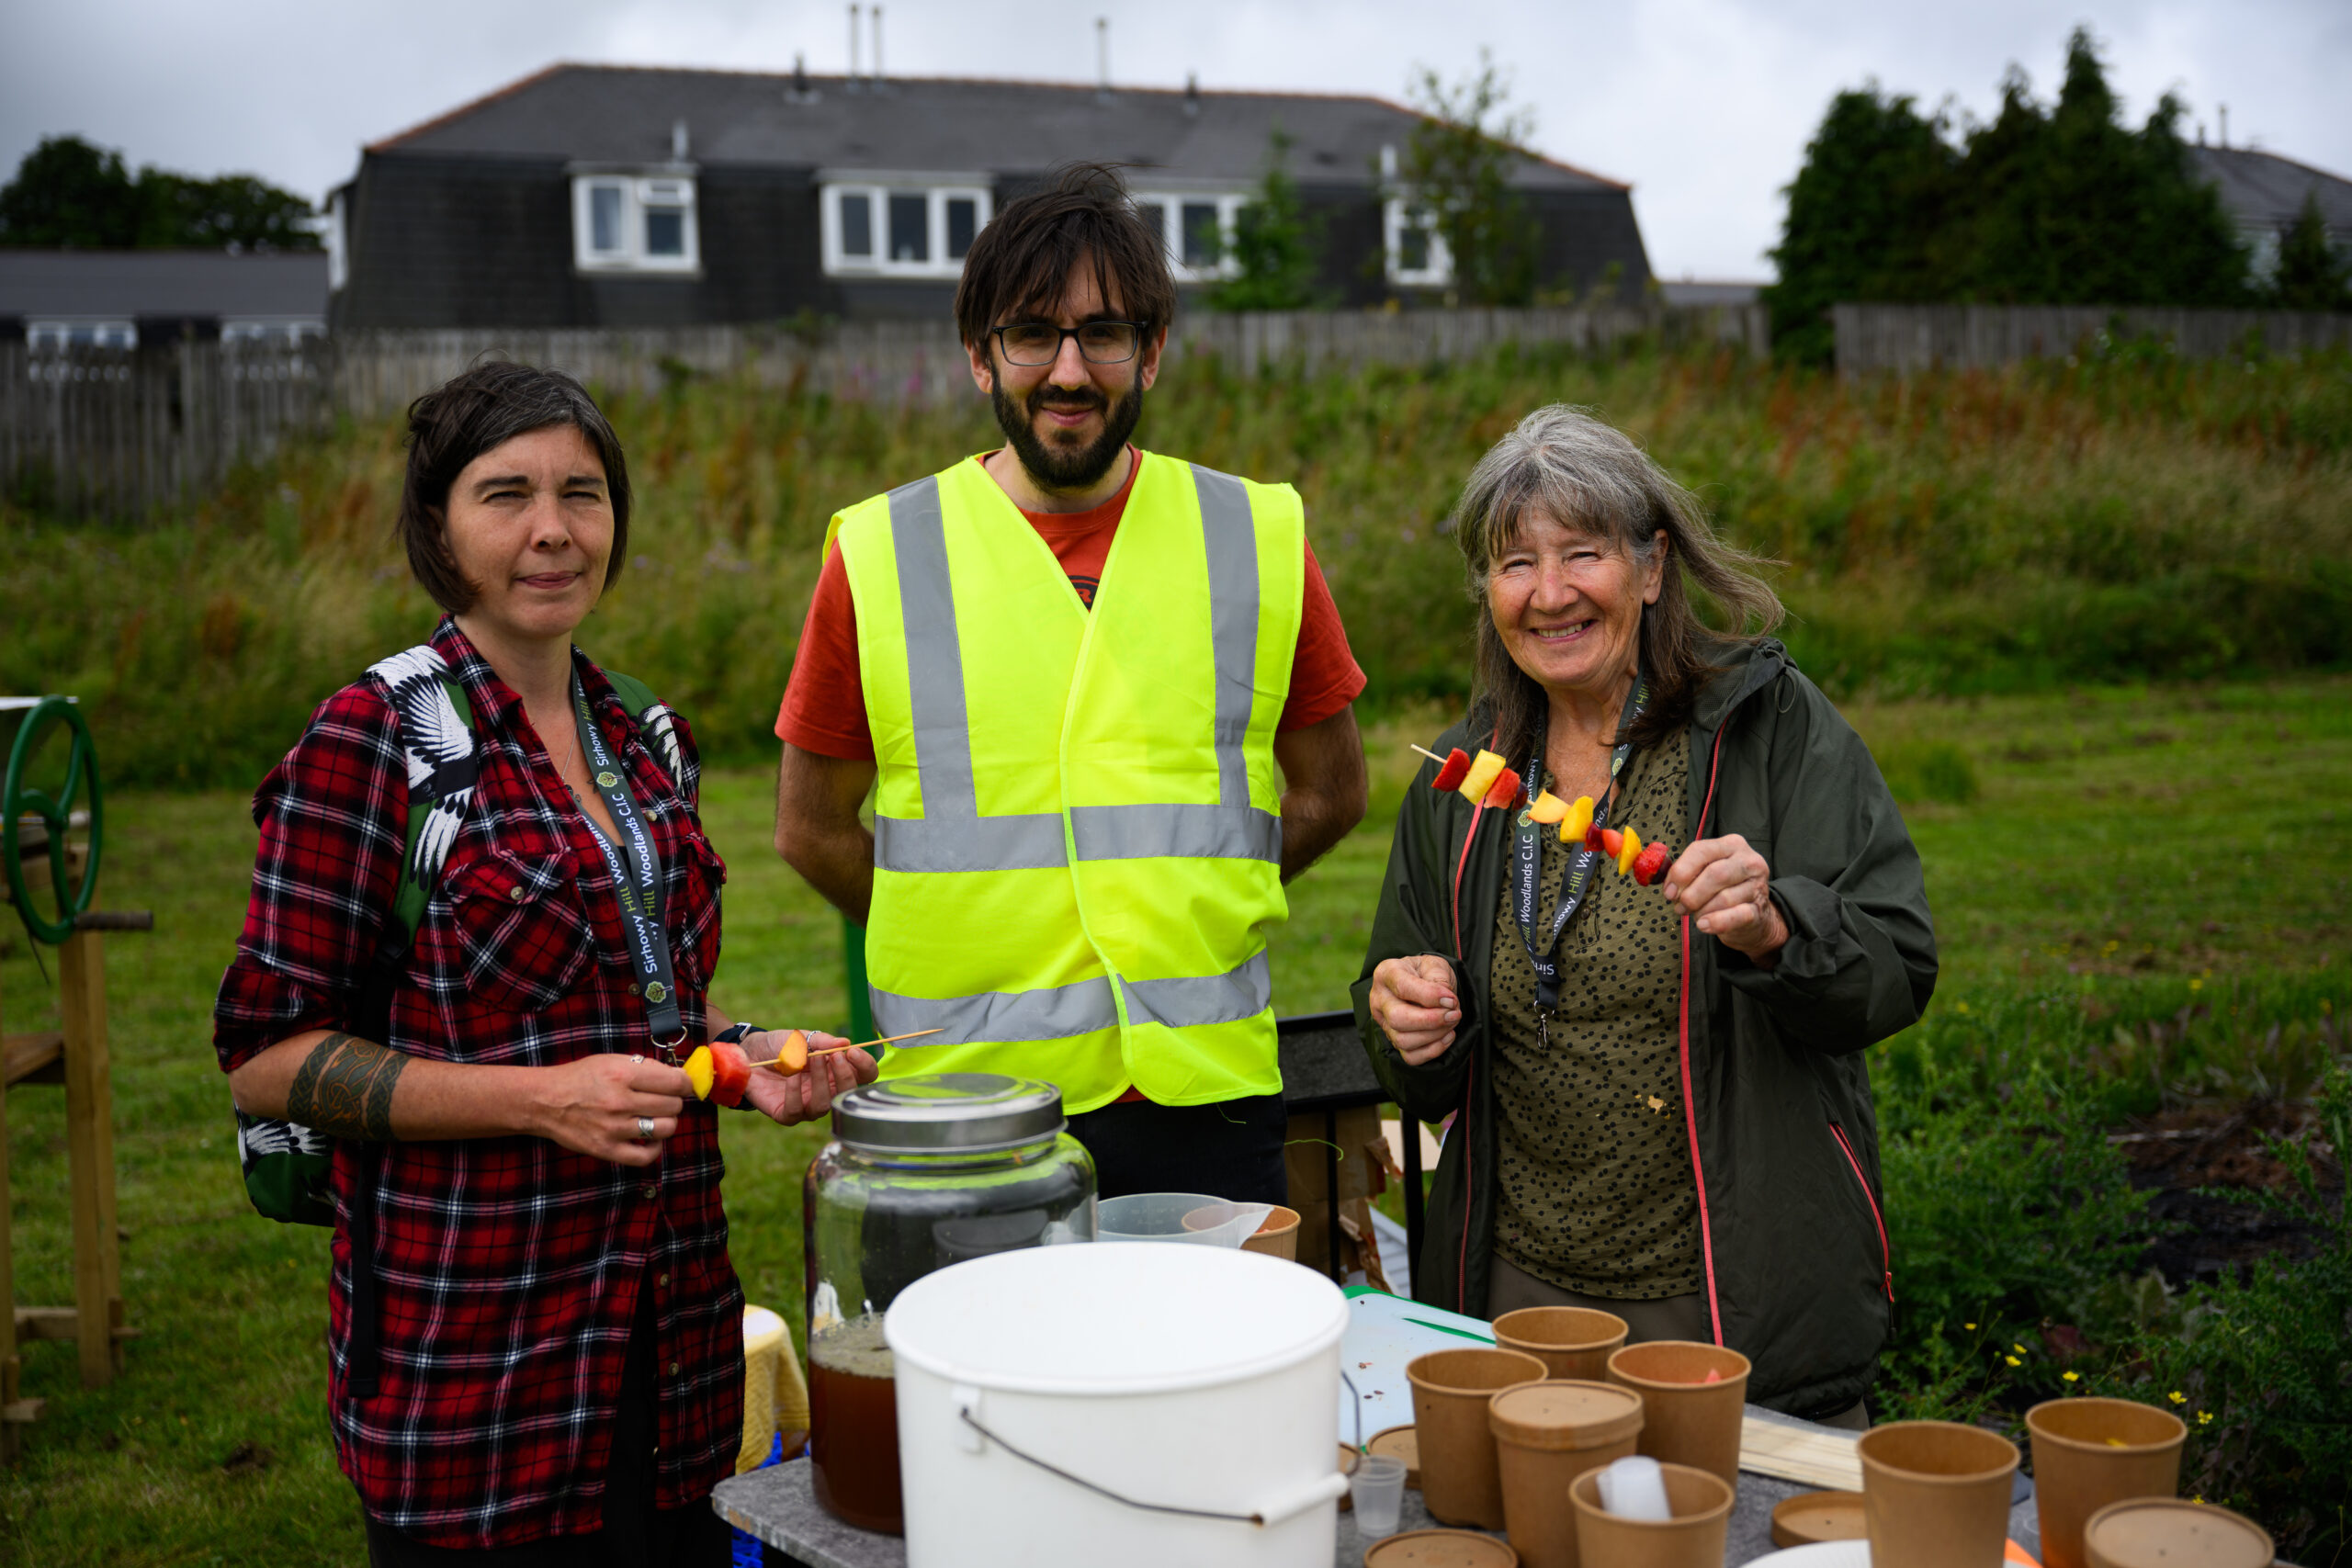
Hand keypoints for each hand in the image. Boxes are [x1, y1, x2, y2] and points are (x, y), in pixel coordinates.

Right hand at [531, 1054, 690, 1165]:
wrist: (544, 1101)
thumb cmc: (580, 1078)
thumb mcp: (611, 1060)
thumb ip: (644, 1067)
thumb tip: (676, 1077)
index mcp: (623, 1074)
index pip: (675, 1082)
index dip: (685, 1083)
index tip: (683, 1085)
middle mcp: (620, 1101)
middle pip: (673, 1106)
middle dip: (674, 1101)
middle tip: (664, 1100)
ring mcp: (613, 1128)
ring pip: (665, 1129)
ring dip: (666, 1123)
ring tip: (656, 1117)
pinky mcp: (606, 1149)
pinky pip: (645, 1157)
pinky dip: (654, 1149)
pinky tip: (650, 1139)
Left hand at [744, 1031, 878, 1125]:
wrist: (748, 1053)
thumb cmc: (779, 1046)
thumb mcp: (801, 1037)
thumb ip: (822, 1041)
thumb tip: (844, 1043)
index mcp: (836, 1072)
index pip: (864, 1075)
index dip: (864, 1066)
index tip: (852, 1051)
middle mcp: (826, 1091)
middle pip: (848, 1094)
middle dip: (845, 1075)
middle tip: (834, 1056)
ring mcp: (806, 1106)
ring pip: (823, 1105)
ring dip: (820, 1082)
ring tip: (811, 1060)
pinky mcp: (786, 1114)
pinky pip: (796, 1111)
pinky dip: (794, 1092)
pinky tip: (791, 1075)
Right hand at [1369, 954, 1461, 1064]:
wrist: (1424, 982)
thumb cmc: (1427, 972)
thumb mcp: (1435, 965)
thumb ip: (1440, 981)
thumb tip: (1447, 1003)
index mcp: (1387, 973)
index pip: (1402, 987)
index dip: (1430, 996)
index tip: (1451, 1000)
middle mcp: (1379, 999)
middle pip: (1397, 1018)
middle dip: (1431, 1020)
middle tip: (1454, 1014)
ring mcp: (1384, 1023)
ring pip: (1403, 1040)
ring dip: (1434, 1035)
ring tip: (1452, 1022)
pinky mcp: (1394, 1040)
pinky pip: (1410, 1056)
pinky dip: (1433, 1050)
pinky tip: (1447, 1036)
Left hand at [1662, 833, 1788, 964]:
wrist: (1752, 915)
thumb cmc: (1722, 889)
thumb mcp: (1705, 873)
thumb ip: (1685, 872)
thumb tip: (1665, 882)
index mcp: (1732, 844)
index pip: (1701, 850)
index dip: (1680, 871)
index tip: (1668, 891)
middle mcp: (1749, 861)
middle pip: (1715, 874)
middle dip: (1691, 894)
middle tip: (1680, 907)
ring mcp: (1757, 886)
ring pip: (1724, 897)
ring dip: (1702, 910)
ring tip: (1695, 915)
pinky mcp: (1759, 910)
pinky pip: (1736, 915)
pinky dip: (1716, 922)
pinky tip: (1703, 925)